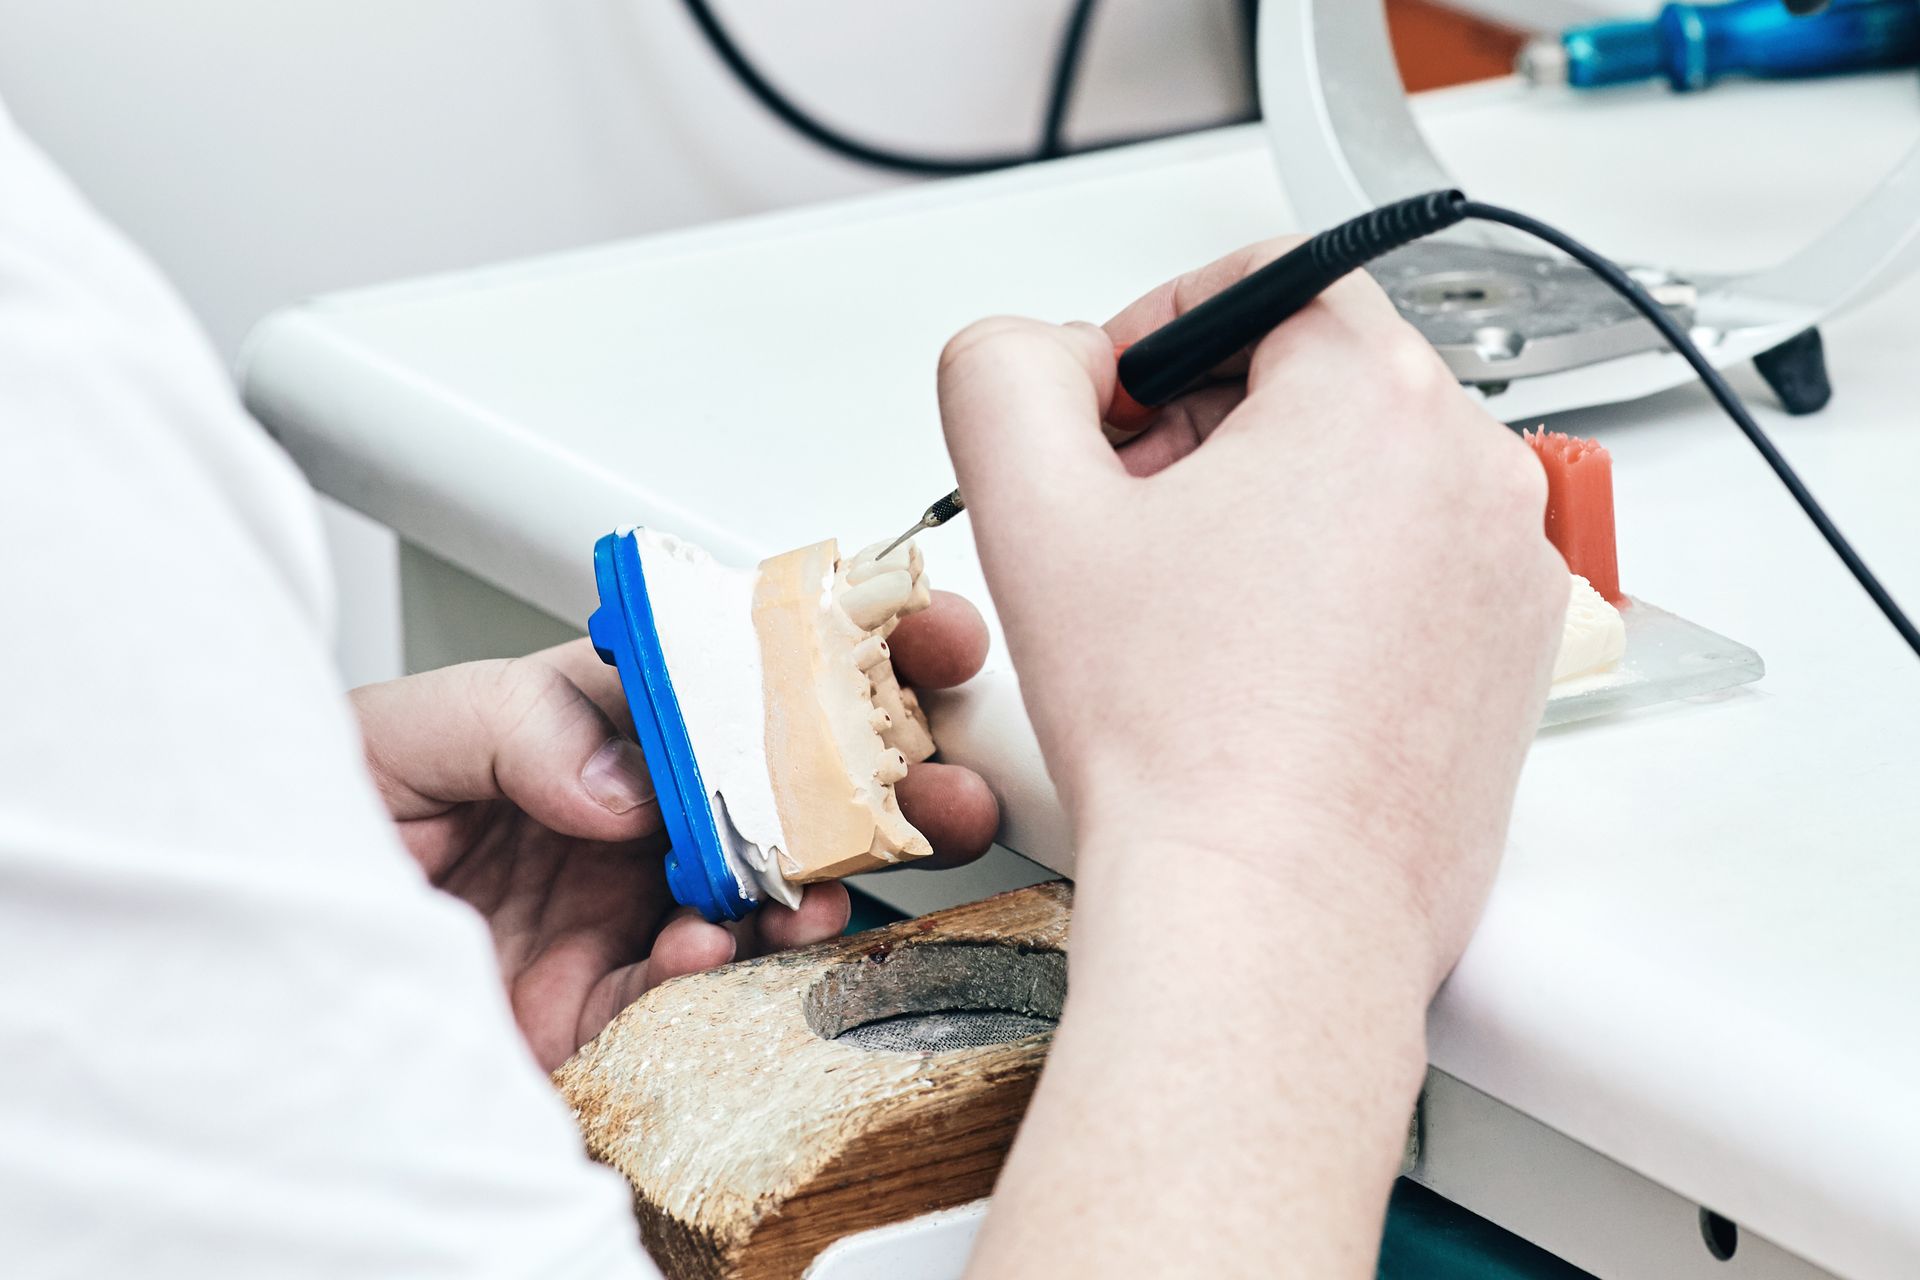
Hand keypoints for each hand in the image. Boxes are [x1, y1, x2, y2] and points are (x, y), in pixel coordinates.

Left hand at [350, 596, 995, 1071]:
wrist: (244, 982)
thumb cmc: (299, 827)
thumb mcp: (390, 740)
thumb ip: (508, 724)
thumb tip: (626, 775)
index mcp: (591, 725)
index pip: (733, 674)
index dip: (830, 650)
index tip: (906, 635)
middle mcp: (628, 816)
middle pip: (784, 784)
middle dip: (881, 774)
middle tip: (935, 777)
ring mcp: (627, 915)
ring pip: (771, 892)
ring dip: (822, 885)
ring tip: (818, 886)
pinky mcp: (610, 1015)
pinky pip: (698, 998)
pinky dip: (720, 975)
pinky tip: (704, 952)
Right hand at [939, 242, 1565, 988]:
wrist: (1269, 917)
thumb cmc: (1180, 741)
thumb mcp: (1031, 513)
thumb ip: (1005, 372)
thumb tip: (1043, 354)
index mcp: (1378, 396)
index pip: (1263, 282)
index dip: (1158, 337)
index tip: (1114, 418)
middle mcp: (1474, 470)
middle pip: (1317, 382)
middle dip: (1208, 435)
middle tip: (1129, 532)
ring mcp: (1510, 571)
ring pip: (1365, 480)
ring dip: (1268, 516)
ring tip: (1192, 619)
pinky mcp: (1515, 659)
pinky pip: (1412, 572)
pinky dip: (1335, 593)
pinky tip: (1260, 672)